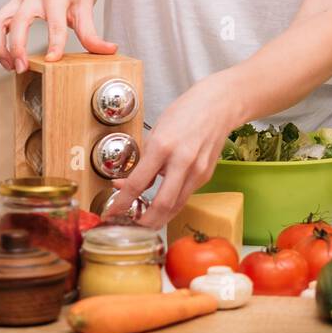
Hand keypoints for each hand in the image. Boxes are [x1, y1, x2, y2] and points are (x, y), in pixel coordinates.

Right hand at [0, 0, 116, 71]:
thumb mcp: (86, 4)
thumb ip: (92, 32)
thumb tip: (109, 51)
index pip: (54, 21)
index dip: (54, 42)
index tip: (53, 60)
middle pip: (18, 20)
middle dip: (17, 46)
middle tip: (22, 68)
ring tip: (10, 67)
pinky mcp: (10, 4)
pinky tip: (7, 58)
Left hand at [106, 73, 240, 229]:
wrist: (220, 105)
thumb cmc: (186, 111)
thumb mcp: (157, 131)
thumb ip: (144, 160)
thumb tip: (126, 184)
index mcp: (163, 146)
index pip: (138, 183)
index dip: (122, 203)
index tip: (111, 213)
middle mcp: (182, 161)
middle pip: (162, 204)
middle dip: (144, 222)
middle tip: (131, 228)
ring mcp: (197, 170)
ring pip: (176, 206)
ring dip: (159, 218)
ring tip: (144, 222)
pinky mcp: (206, 175)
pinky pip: (185, 195)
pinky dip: (172, 204)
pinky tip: (163, 204)